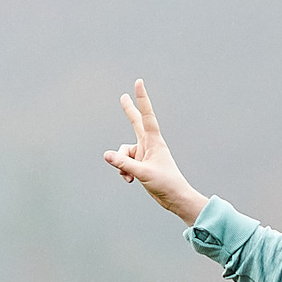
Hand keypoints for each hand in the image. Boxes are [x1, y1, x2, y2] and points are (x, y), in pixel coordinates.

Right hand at [104, 79, 208, 223]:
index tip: (139, 83)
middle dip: (129, 111)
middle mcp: (149, 145)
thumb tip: (106, 155)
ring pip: (123, 152)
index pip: (146, 115)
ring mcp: (144, 154)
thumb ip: (123, 164)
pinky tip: (130, 181)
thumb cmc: (165, 183)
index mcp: (154, 141)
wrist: (175, 198)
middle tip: (123, 97)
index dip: (142, 98)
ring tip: (129, 177)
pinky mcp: (141, 165)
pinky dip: (123, 171)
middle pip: (136, 124)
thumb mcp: (142, 173)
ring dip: (121, 164)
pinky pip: (124, 163)